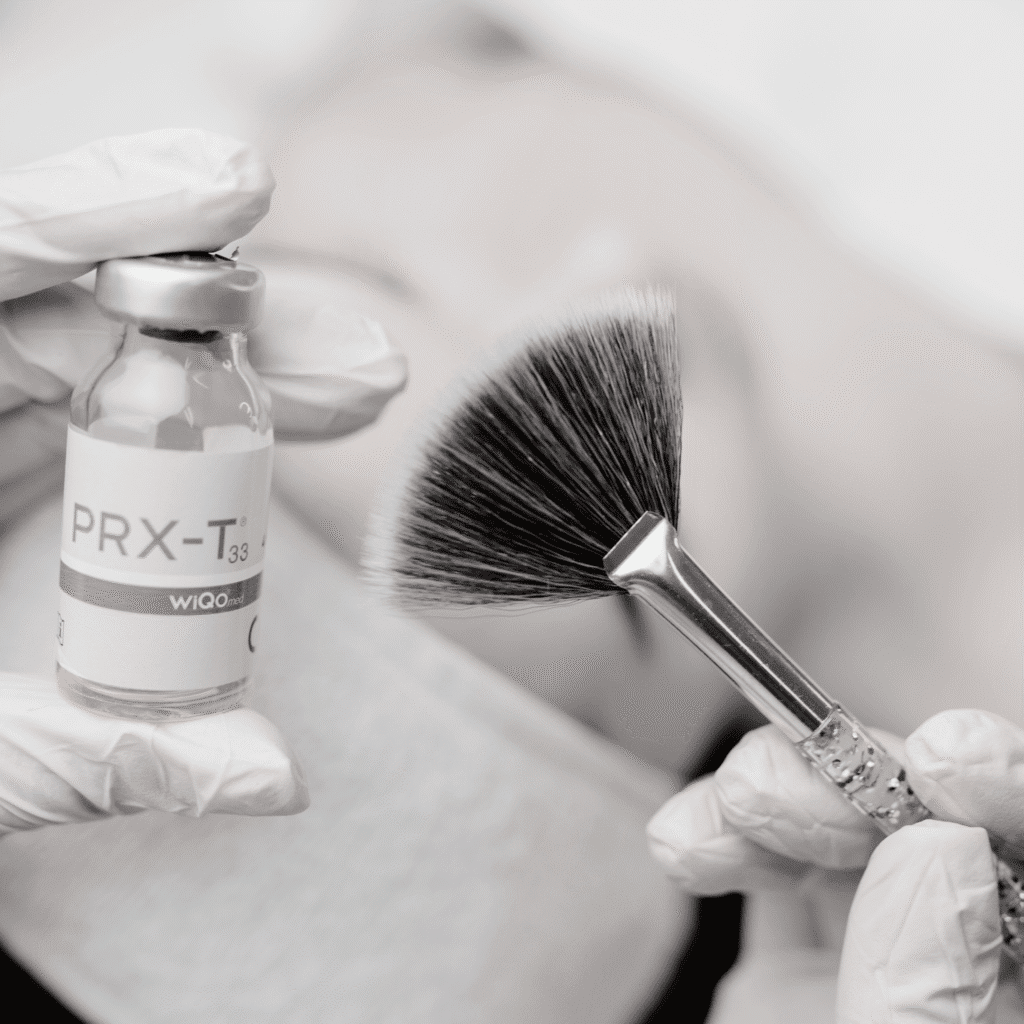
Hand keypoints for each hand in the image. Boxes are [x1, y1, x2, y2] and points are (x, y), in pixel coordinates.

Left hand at [0, 129, 406, 829]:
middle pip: (85, 314)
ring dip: (250, 368)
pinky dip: (212, 405)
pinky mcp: (19, 445)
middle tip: (360, 371)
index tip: (227, 191)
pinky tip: (293, 409)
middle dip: (237, 333)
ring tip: (354, 392)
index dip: (101, 218)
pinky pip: (118, 400)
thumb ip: (95, 758)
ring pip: (120, 352)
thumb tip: (280, 781)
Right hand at [647, 711, 1023, 1022]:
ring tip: (706, 822)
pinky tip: (691, 845)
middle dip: (843, 785)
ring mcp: (884, 959)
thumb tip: (936, 844)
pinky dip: (729, 845)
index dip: (1002, 784)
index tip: (943, 753)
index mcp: (1012, 992)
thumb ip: (917, 987)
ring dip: (766, 806)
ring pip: (850, 840)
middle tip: (759, 786)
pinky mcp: (810, 966)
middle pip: (931, 829)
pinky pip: (781, 880)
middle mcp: (961, 961)